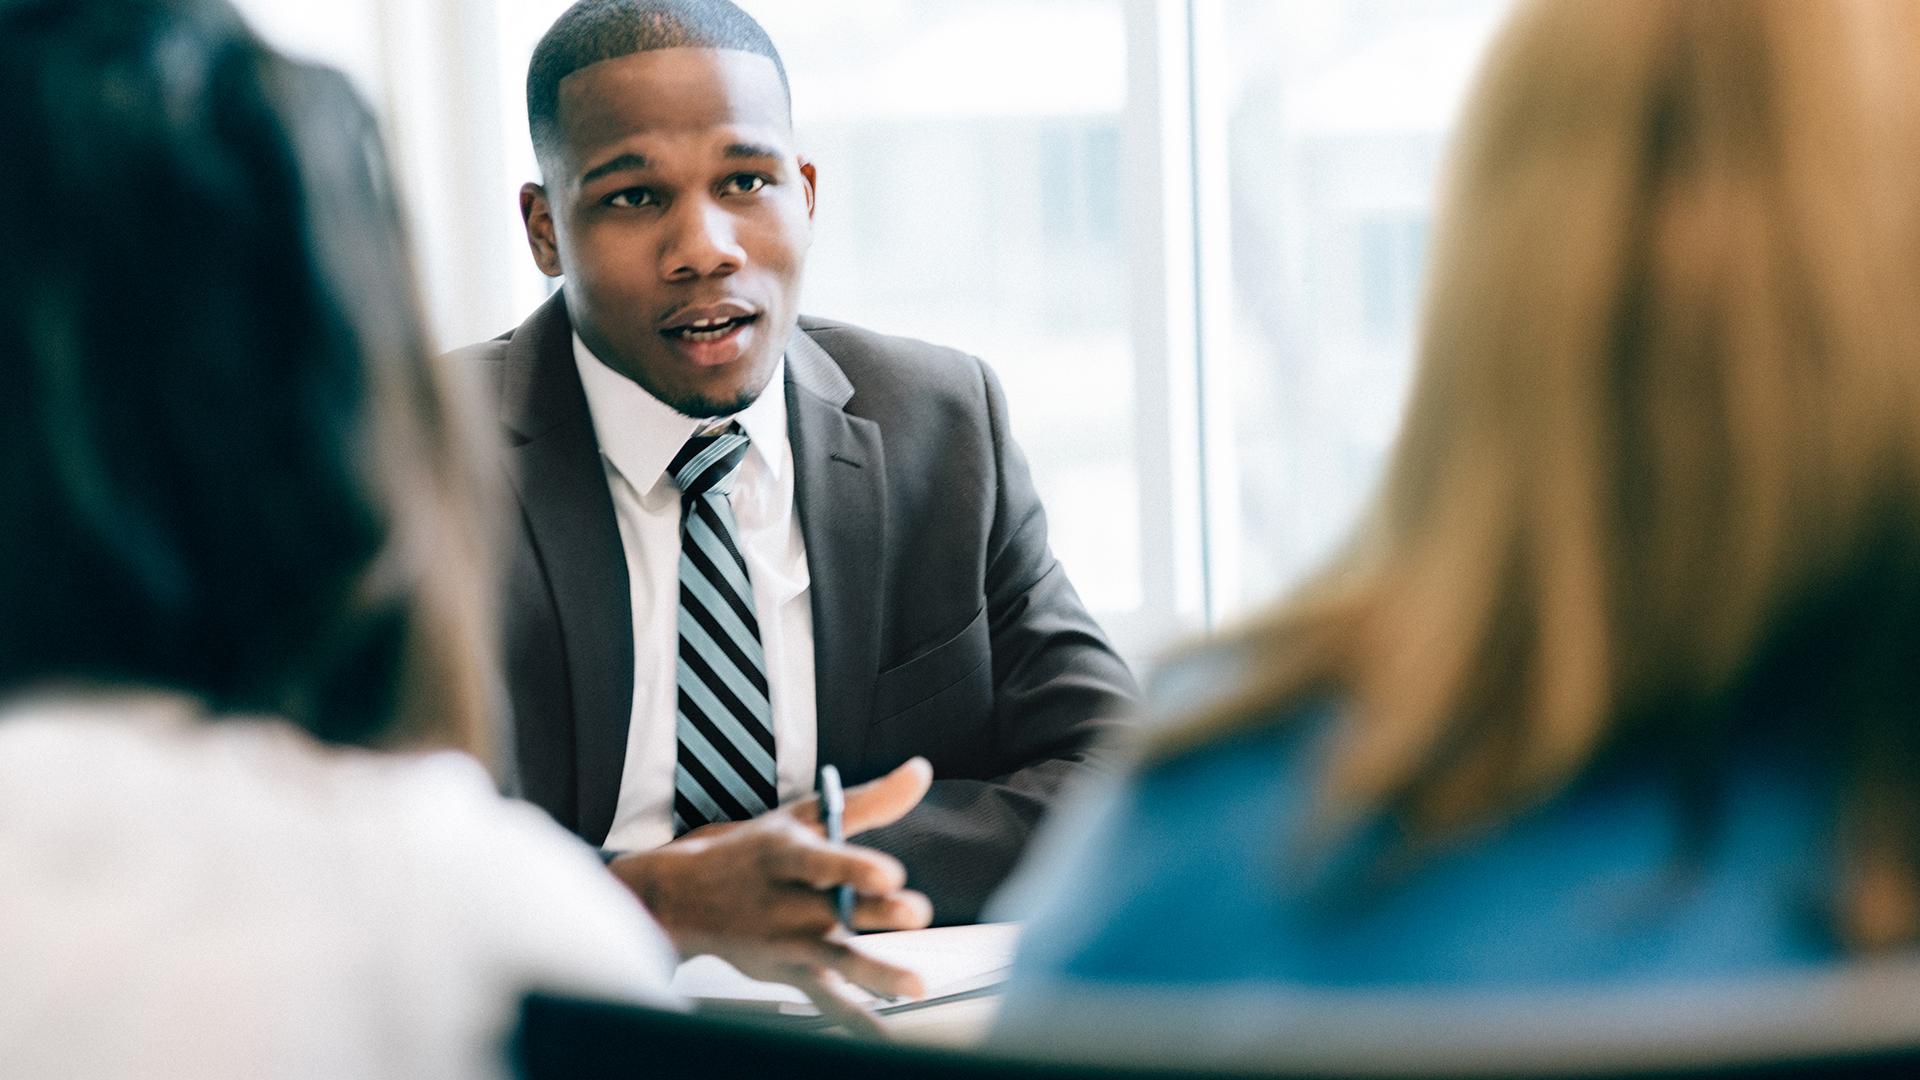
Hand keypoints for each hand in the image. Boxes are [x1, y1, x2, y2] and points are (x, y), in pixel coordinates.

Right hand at [607, 758, 935, 1033]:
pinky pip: (825, 1000)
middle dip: (877, 913)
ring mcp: (786, 943)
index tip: (889, 874)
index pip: (820, 860)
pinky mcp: (788, 973)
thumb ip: (868, 801)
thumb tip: (921, 771)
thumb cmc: (753, 852)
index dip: (852, 866)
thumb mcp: (802, 818)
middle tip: (916, 912)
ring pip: (836, 961)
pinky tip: (886, 1034)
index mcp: (785, 855)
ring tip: (915, 985)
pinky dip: (854, 1020)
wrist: (681, 898)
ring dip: (876, 974)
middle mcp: (785, 902)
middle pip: (836, 910)